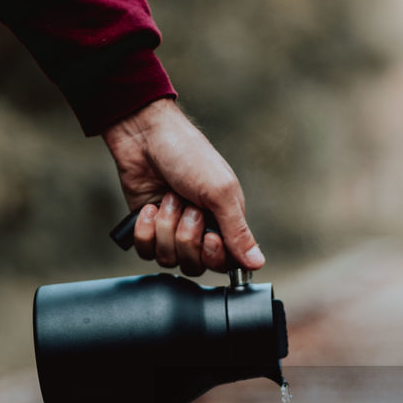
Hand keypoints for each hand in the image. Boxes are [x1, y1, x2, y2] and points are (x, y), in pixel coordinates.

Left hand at [102, 98, 263, 275]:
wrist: (145, 137)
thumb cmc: (188, 155)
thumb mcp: (220, 192)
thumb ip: (238, 231)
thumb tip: (257, 263)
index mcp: (225, 222)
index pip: (225, 263)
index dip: (214, 256)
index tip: (209, 237)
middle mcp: (200, 231)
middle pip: (195, 265)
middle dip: (186, 237)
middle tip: (187, 207)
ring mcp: (172, 231)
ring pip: (168, 259)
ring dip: (165, 227)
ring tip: (168, 198)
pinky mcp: (148, 229)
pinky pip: (146, 251)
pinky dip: (145, 229)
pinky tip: (149, 207)